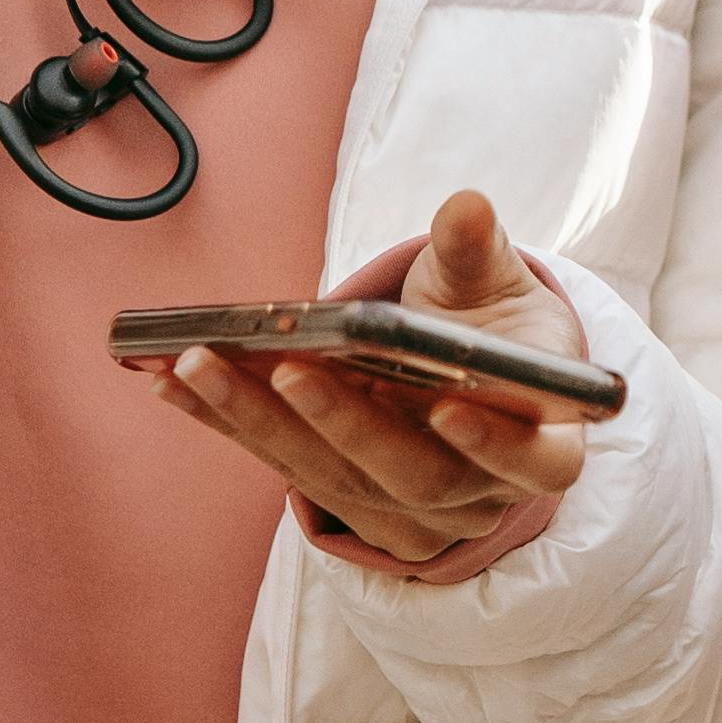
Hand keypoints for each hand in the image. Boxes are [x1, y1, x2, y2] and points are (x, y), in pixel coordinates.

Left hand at [125, 188, 594, 581]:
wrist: (466, 376)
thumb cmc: (489, 325)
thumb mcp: (494, 284)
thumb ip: (477, 252)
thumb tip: (467, 207)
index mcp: (544, 440)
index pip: (540, 461)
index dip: (499, 442)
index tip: (448, 404)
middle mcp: (481, 493)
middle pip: (417, 477)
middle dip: (346, 426)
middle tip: (289, 370)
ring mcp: (415, 515)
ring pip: (339, 482)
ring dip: (263, 425)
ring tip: (199, 364)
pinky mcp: (350, 513)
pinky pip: (291, 474)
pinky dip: (233, 429)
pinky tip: (177, 384)